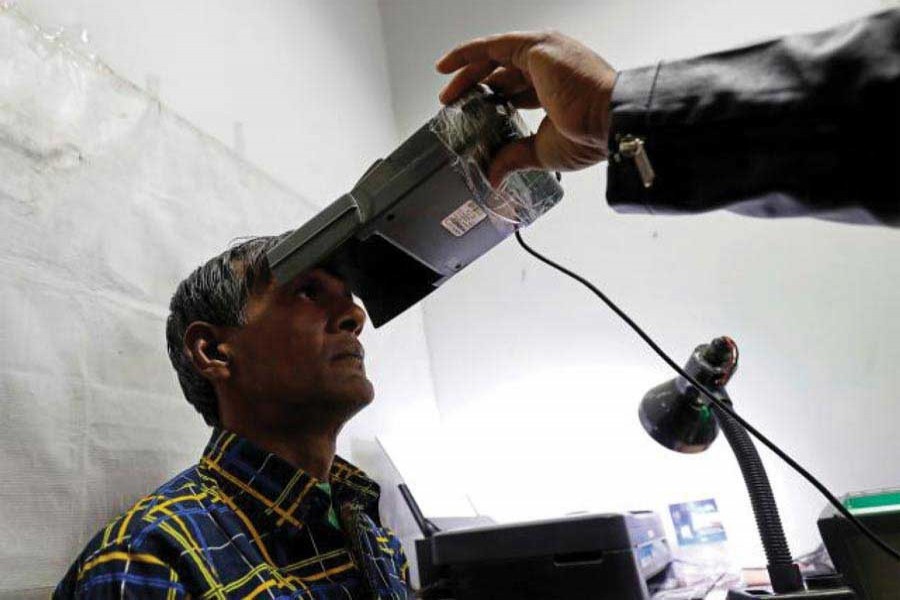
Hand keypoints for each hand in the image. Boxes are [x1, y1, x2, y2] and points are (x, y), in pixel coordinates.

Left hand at [436, 31, 616, 187]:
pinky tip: (447, 66)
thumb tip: (494, 175)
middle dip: (476, 87)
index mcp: (558, 88)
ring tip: (446, 92)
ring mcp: (544, 53)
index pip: (519, 90)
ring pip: (495, 57)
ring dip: (467, 72)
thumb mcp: (543, 150)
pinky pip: (493, 46)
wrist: (608, 120)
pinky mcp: (535, 47)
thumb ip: (515, 156)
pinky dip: (467, 53)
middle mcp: (552, 66)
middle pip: (504, 72)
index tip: (476, 115)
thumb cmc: (591, 135)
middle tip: (454, 104)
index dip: (494, 101)